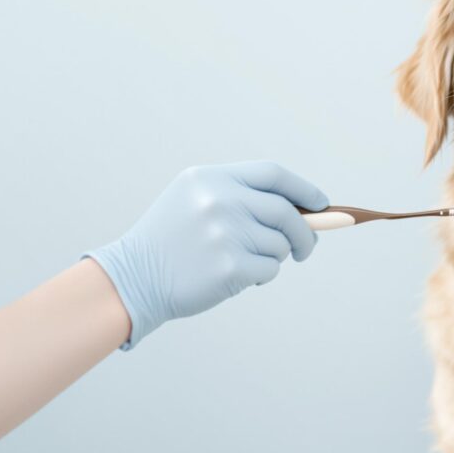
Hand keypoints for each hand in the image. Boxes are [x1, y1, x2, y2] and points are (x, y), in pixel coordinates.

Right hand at [86, 161, 327, 348]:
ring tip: (245, 261)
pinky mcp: (230, 267)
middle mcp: (219, 200)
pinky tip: (236, 277)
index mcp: (211, 178)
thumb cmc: (172, 241)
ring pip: (280, 244)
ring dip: (275, 256)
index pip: (273, 174)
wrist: (132, 279)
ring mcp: (225, 233)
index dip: (303, 189)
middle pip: (286, 211)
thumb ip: (244, 197)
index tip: (321, 204)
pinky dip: (262, 276)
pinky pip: (270, 269)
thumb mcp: (196, 200)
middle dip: (305, 231)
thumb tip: (308, 210)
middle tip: (307, 247)